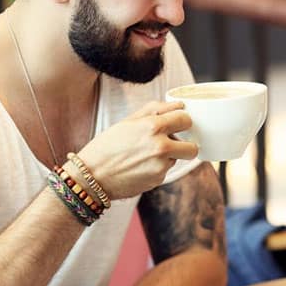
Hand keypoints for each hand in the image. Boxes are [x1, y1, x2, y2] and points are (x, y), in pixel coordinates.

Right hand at [77, 101, 197, 199]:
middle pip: (193, 147)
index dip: (183, 120)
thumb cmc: (107, 145)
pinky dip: (158, 166)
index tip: (179, 122)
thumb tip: (179, 105)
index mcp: (153, 127)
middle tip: (174, 141)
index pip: (186, 119)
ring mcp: (161, 166)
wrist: (92, 177)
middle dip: (186, 144)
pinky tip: (140, 165)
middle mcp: (160, 147)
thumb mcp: (128, 120)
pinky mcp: (158, 180)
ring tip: (146, 154)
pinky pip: (166, 169)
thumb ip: (155, 109)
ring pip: (178, 158)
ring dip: (169, 155)